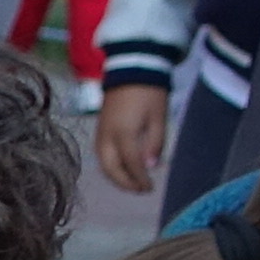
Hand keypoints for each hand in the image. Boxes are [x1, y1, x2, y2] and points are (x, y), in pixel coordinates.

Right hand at [94, 81, 169, 195]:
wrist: (131, 69)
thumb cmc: (149, 93)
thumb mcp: (159, 117)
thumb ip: (155, 143)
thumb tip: (150, 167)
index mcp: (124, 133)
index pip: (132, 164)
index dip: (141, 179)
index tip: (151, 188)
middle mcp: (108, 136)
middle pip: (111, 169)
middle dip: (125, 183)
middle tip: (141, 190)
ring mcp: (101, 133)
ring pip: (104, 164)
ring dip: (117, 177)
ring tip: (132, 183)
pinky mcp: (100, 130)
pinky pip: (102, 155)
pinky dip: (111, 167)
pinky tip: (123, 169)